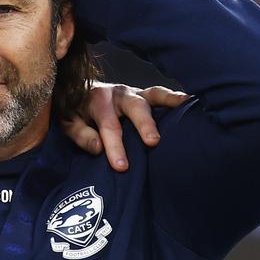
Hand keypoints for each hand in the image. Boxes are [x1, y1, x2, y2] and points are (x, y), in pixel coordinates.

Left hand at [61, 83, 188, 171]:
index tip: (121, 166)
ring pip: (153, 96)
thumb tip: (99, 148)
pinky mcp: (145, 95)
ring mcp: (134, 92)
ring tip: (186, 107)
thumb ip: (82, 135)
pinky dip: (176, 97)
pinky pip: (161, 94)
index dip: (114, 146)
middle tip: (153, 142)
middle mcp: (118, 93)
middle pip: (134, 108)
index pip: (108, 126)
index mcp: (97, 100)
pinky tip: (191, 103)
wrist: (76, 92)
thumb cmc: (75, 112)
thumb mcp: (68, 124)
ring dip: (169, 102)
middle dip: (144, 125)